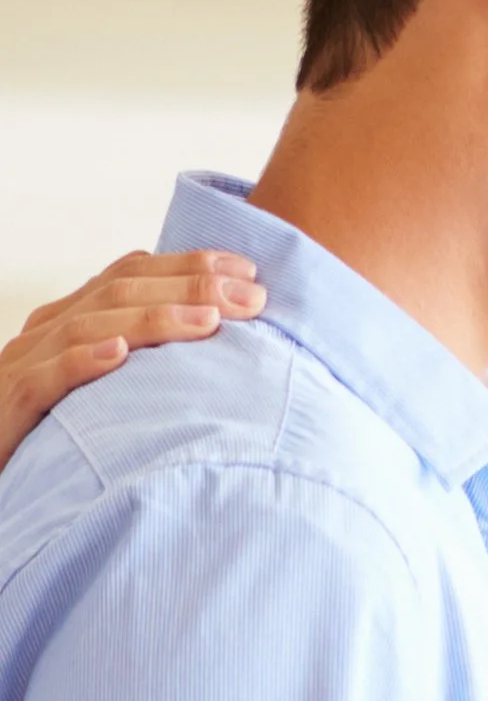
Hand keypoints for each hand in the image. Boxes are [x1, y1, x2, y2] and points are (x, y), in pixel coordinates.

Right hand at [0, 250, 263, 464]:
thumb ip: (143, 362)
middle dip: (189, 286)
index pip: (129, 276)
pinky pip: (44, 380)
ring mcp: (22, 367)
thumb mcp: (101, 389)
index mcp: (67, 323)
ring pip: (88, 327)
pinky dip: (81, 363)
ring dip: (152, 320)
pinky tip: (120, 355)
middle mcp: (45, 335)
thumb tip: (218, 343)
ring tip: (209, 320)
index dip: (189, 266)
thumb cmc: (51, 434)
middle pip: (118, 292)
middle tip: (251, 295)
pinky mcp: (8, 407)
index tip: (249, 270)